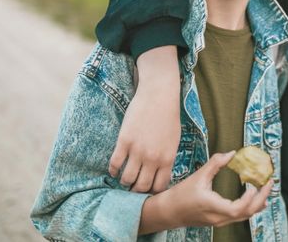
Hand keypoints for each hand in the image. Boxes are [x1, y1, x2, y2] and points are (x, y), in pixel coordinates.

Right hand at [109, 46, 180, 192]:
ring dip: (124, 182)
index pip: (159, 186)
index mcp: (168, 158)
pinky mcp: (124, 141)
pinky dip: (113, 170)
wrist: (159, 95)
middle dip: (137, 190)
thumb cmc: (169, 116)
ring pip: (127, 179)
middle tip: (133, 188)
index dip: (153, 191)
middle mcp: (153, 158)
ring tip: (124, 179)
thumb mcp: (174, 140)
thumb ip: (167, 158)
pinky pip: (115, 163)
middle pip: (142, 186)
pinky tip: (114, 170)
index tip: (147, 190)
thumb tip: (160, 173)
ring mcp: (137, 151)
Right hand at [143, 152, 274, 232]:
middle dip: (261, 198)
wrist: (168, 212)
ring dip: (258, 203)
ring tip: (267, 189)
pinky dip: (250, 208)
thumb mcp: (198, 176)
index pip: (237, 208)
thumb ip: (215, 163)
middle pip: (246, 213)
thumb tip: (232, 153)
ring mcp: (220, 221)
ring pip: (245, 216)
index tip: (253, 185)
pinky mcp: (220, 220)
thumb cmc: (181, 195)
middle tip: (270, 183)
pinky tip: (257, 200)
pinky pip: (240, 216)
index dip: (249, 199)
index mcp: (213, 208)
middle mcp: (219, 218)